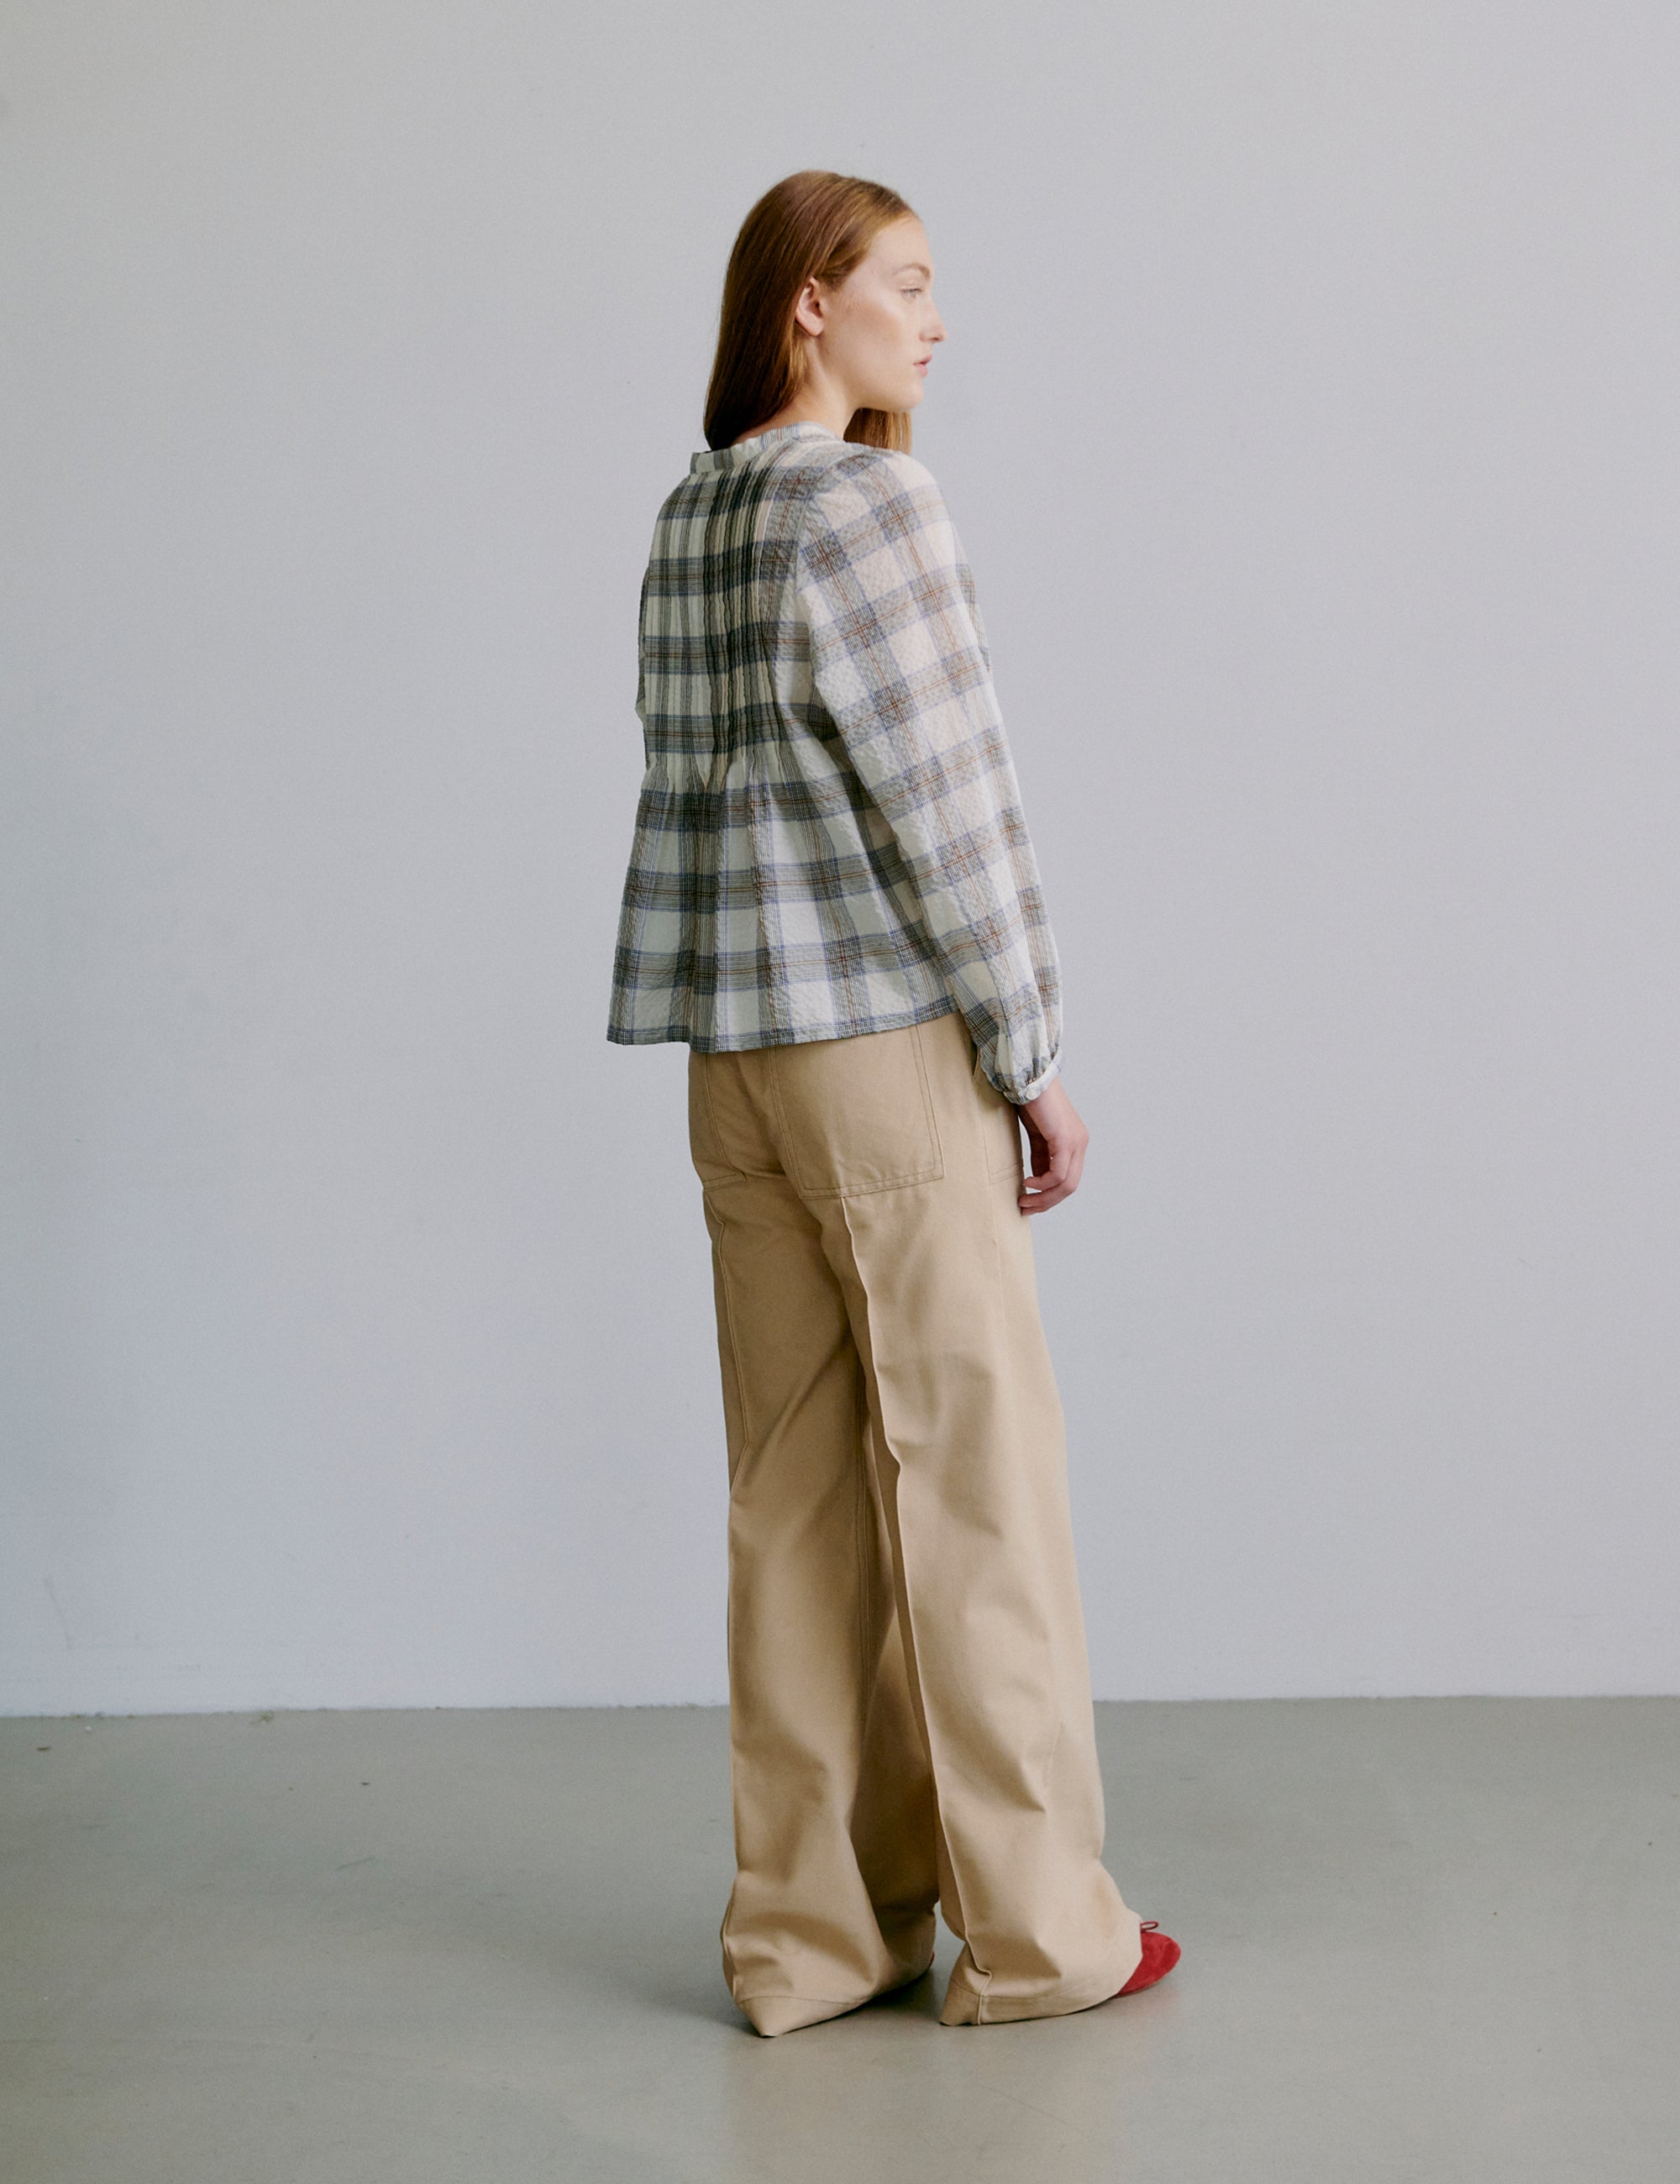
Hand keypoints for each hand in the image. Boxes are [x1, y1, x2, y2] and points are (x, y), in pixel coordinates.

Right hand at [1015, 1076, 1087, 1213]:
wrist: (1029, 1077)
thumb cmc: (1031, 1102)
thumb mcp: (1037, 1136)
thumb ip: (1040, 1157)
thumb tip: (1037, 1180)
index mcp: (1075, 1142)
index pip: (1068, 1179)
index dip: (1049, 1196)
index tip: (1029, 1203)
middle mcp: (1080, 1143)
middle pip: (1070, 1186)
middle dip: (1046, 1202)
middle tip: (1025, 1208)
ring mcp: (1075, 1141)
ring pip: (1066, 1184)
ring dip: (1044, 1197)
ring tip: (1024, 1199)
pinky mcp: (1065, 1139)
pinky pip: (1058, 1173)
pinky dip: (1042, 1183)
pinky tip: (1027, 1182)